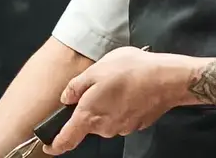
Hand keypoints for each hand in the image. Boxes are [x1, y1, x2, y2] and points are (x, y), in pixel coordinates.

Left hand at [44, 47, 196, 153]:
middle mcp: (104, 127)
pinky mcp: (136, 125)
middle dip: (91, 108)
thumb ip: (76, 87)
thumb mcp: (95, 70)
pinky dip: (123, 106)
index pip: (66, 139)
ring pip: (107, 119)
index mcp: (89, 115)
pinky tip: (131, 90)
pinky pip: (122, 117)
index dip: (55, 145)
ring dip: (108, 105)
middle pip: (89, 124)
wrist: (167, 78)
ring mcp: (122, 128)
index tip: (48, 146)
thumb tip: (66, 98)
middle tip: (100, 85)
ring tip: (119, 83)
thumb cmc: (131, 71)